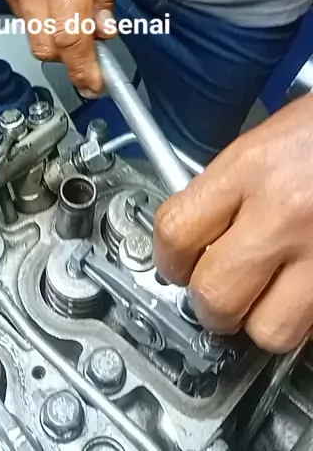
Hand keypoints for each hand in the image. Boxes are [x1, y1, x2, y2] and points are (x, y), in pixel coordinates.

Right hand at [0, 0, 119, 93]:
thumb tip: (105, 28)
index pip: (72, 33)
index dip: (86, 68)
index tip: (98, 85)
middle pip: (48, 46)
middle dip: (73, 58)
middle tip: (96, 51)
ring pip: (33, 33)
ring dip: (58, 38)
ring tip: (79, 13)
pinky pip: (22, 13)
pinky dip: (43, 17)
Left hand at [154, 95, 312, 352]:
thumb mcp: (272, 136)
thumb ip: (232, 184)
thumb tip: (200, 228)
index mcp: (252, 166)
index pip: (176, 231)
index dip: (168, 259)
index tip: (174, 265)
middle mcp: (284, 210)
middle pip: (215, 294)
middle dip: (211, 303)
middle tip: (221, 291)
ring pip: (270, 330)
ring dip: (266, 320)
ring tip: (271, 297)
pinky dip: (308, 319)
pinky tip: (306, 290)